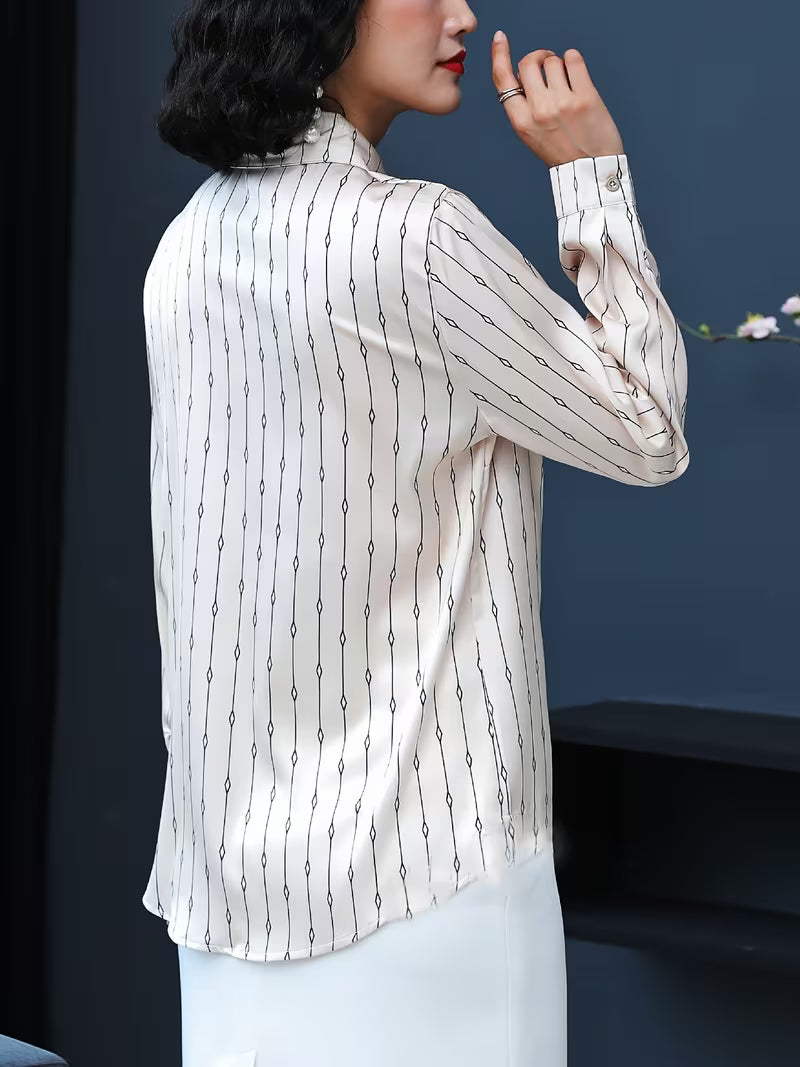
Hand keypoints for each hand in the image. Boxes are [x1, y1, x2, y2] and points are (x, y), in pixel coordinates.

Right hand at [491, 33, 624, 166]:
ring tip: (566, 80)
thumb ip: (525, 107)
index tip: (500, 39)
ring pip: (552, 60)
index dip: (499, 55)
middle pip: (528, 63)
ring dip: (558, 64)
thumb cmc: (563, 153)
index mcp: (522, 122)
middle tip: (546, 65)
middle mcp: (539, 110)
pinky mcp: (585, 96)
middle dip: (537, 58)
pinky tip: (576, 74)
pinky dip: (573, 60)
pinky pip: (573, 59)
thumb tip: (524, 76)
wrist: (591, 170)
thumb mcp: (532, 135)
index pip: (503, 80)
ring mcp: (563, 102)